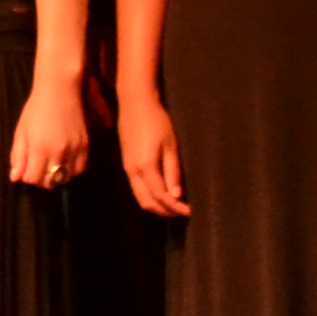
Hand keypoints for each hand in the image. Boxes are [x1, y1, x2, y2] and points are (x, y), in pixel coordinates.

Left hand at [9, 76, 90, 191]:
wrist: (59, 91)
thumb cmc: (35, 110)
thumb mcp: (21, 132)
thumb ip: (18, 156)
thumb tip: (16, 177)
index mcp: (39, 148)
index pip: (33, 179)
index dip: (28, 176)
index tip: (27, 167)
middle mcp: (58, 152)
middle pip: (50, 182)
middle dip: (41, 179)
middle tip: (38, 167)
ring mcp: (74, 150)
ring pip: (65, 178)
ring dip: (57, 176)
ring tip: (52, 164)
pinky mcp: (85, 146)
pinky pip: (80, 169)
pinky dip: (71, 170)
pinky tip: (65, 161)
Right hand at [120, 96, 188, 216]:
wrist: (135, 104)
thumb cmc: (157, 121)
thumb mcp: (170, 145)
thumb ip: (172, 172)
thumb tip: (176, 196)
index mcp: (146, 168)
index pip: (161, 197)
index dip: (176, 207)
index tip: (190, 211)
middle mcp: (133, 172)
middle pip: (147, 202)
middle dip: (165, 211)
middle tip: (182, 211)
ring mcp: (127, 168)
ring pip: (140, 197)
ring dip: (156, 205)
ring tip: (173, 205)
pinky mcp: (126, 164)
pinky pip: (136, 188)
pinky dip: (149, 196)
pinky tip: (161, 192)